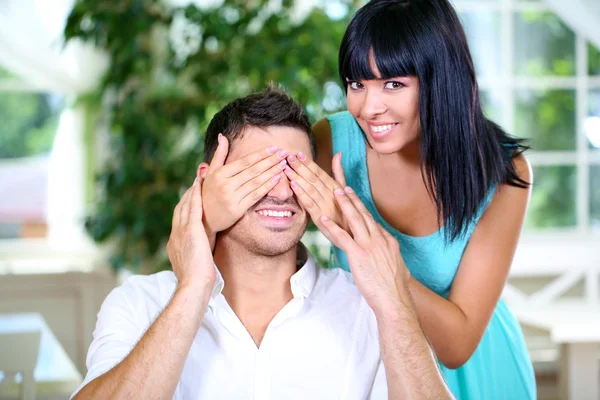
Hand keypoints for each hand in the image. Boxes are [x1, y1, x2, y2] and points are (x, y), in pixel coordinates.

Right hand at [167, 175, 215, 291]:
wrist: (194, 286)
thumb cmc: (198, 282)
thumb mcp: (194, 265)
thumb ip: (195, 256)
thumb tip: (202, 254)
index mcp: (175, 243)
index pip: (179, 221)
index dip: (185, 208)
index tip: (190, 199)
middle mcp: (175, 235)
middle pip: (180, 209)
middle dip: (187, 195)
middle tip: (194, 182)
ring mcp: (181, 232)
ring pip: (185, 206)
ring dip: (192, 191)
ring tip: (198, 178)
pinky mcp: (191, 231)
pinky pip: (193, 208)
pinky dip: (196, 195)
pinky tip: (199, 185)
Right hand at [201, 134, 288, 236]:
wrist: (204, 218)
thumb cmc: (208, 192)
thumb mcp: (210, 172)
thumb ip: (219, 154)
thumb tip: (222, 136)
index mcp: (220, 174)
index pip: (244, 162)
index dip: (260, 154)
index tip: (273, 148)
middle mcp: (226, 185)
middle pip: (253, 170)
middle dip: (270, 161)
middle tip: (284, 153)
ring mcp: (232, 198)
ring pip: (256, 182)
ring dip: (272, 172)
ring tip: (283, 164)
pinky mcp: (238, 210)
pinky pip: (256, 196)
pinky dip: (267, 186)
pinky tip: (277, 179)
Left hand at [284, 151, 346, 230]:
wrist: (350, 232)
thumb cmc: (346, 208)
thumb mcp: (344, 189)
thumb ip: (338, 172)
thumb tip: (338, 153)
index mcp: (335, 187)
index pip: (320, 172)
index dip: (309, 163)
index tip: (299, 154)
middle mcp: (330, 194)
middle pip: (313, 178)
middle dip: (301, 167)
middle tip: (289, 156)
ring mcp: (325, 205)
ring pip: (309, 188)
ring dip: (297, 177)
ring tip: (287, 168)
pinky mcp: (319, 216)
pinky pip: (309, 203)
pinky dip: (301, 194)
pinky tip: (292, 185)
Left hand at [318, 186, 410, 314]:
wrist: (394, 300)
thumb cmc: (395, 290)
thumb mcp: (398, 268)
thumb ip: (390, 258)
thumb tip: (388, 257)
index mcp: (388, 242)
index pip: (373, 223)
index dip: (364, 211)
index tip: (356, 202)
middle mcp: (379, 240)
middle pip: (364, 215)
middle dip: (354, 200)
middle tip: (344, 188)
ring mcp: (369, 246)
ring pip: (355, 219)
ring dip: (344, 204)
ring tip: (335, 192)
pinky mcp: (358, 254)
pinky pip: (342, 236)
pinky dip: (331, 226)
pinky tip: (323, 218)